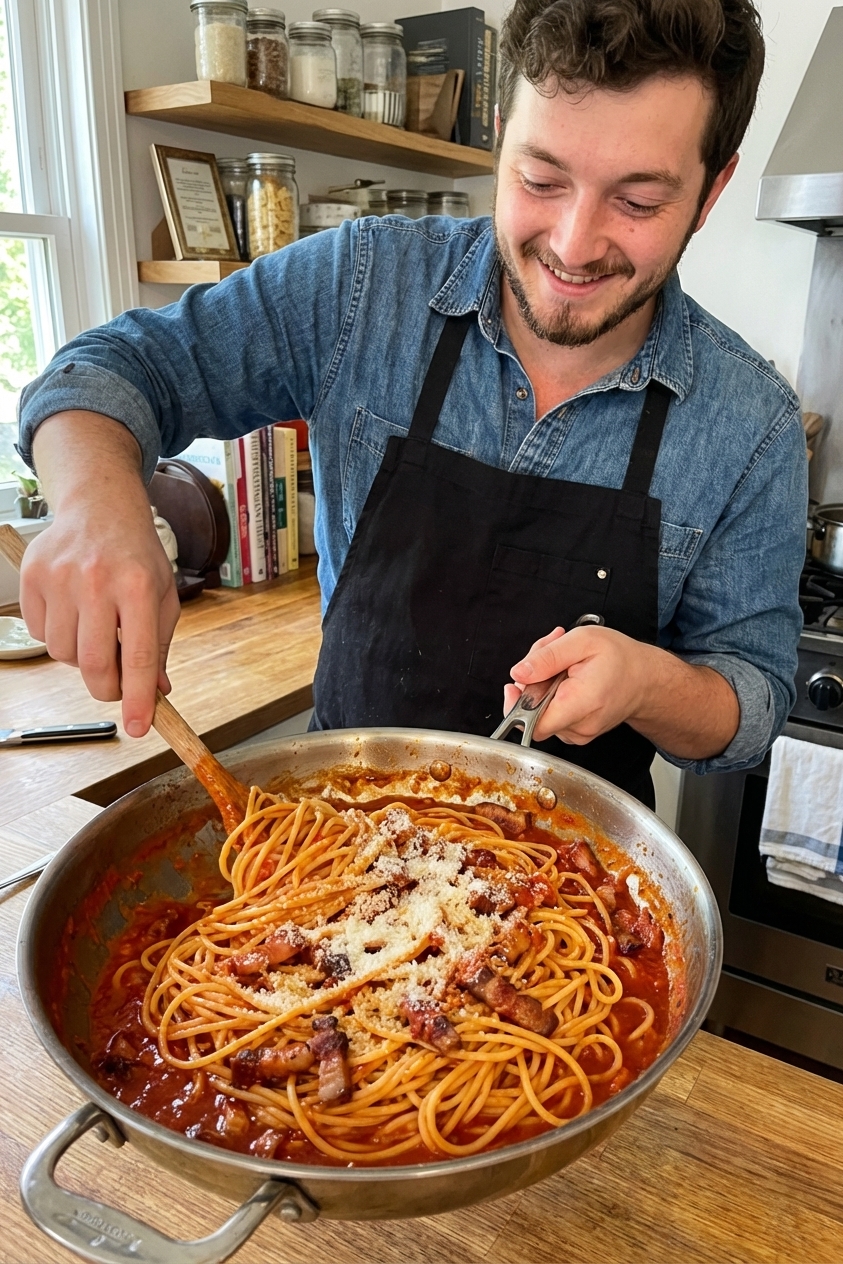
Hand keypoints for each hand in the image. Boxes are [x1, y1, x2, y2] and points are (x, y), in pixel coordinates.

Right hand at [20, 412, 179, 737]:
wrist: (100, 506)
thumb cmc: (137, 555)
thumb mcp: (164, 595)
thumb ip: (160, 646)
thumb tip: (155, 693)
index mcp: (138, 585)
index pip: (139, 656)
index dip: (137, 698)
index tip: (138, 728)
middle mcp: (96, 580)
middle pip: (93, 664)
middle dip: (107, 688)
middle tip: (116, 687)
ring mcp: (59, 577)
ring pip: (64, 654)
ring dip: (82, 658)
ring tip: (97, 630)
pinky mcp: (32, 577)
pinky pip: (41, 634)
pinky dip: (60, 636)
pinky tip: (74, 612)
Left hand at [503, 625, 740, 758]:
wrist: (646, 680)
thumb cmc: (620, 659)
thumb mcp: (583, 641)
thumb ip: (547, 656)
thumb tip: (519, 672)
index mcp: (581, 703)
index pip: (533, 725)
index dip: (516, 706)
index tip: (518, 684)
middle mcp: (579, 726)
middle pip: (533, 713)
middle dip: (532, 682)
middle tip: (548, 654)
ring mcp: (578, 734)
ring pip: (541, 713)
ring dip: (542, 686)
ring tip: (563, 664)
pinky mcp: (576, 733)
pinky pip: (551, 716)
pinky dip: (551, 696)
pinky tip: (565, 677)